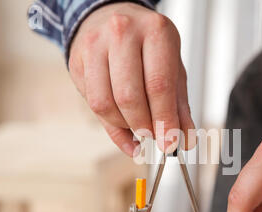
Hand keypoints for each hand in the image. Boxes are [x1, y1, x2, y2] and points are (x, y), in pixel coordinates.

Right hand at [68, 2, 194, 155]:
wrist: (110, 19)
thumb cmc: (146, 46)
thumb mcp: (172, 68)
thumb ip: (179, 106)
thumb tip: (184, 140)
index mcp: (155, 31)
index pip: (159, 85)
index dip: (164, 120)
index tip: (169, 143)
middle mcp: (122, 33)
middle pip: (129, 96)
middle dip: (143, 126)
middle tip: (153, 136)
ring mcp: (95, 46)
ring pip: (105, 104)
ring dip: (125, 126)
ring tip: (139, 127)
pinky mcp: (76, 62)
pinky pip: (91, 104)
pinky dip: (111, 126)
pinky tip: (125, 131)